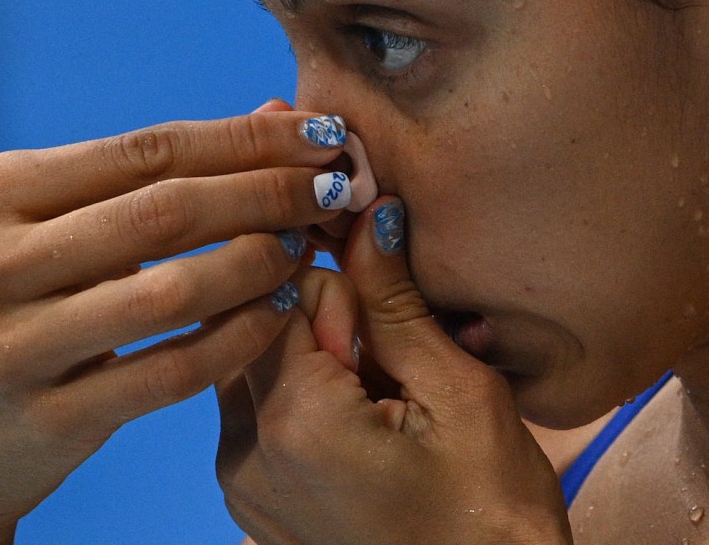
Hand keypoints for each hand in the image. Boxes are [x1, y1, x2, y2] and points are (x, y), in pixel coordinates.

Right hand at [0, 105, 350, 543]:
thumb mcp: (10, 233)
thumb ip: (114, 184)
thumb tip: (259, 124)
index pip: (140, 151)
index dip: (242, 139)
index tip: (316, 131)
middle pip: (164, 211)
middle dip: (269, 190)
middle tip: (339, 183)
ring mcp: (12, 346)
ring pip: (173, 290)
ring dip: (260, 262)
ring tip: (307, 246)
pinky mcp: (46, 419)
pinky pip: (170, 370)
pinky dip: (237, 338)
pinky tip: (276, 312)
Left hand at [216, 197, 571, 544]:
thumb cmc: (490, 521)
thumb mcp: (459, 397)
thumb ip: (394, 303)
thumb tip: (365, 216)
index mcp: (292, 420)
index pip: (280, 291)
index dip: (337, 286)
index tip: (382, 306)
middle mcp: (244, 451)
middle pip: (254, 325)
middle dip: (314, 317)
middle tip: (384, 354)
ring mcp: (240, 481)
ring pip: (248, 365)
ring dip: (302, 356)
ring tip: (372, 394)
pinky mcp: (248, 499)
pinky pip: (252, 414)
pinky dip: (294, 399)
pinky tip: (352, 425)